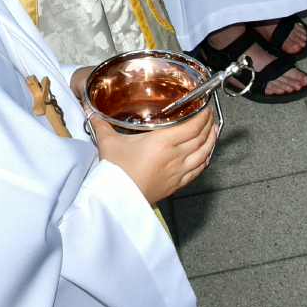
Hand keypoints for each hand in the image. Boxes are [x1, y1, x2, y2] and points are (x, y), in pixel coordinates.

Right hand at [93, 102, 219, 203]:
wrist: (118, 200)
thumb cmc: (115, 171)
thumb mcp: (108, 142)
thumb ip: (102, 124)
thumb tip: (92, 112)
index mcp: (162, 141)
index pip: (193, 125)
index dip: (204, 115)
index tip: (206, 106)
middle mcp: (175, 155)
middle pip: (201, 137)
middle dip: (209, 124)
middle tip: (210, 114)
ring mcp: (178, 171)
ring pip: (204, 153)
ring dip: (211, 140)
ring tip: (213, 130)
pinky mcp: (177, 184)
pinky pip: (199, 170)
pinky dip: (206, 159)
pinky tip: (206, 154)